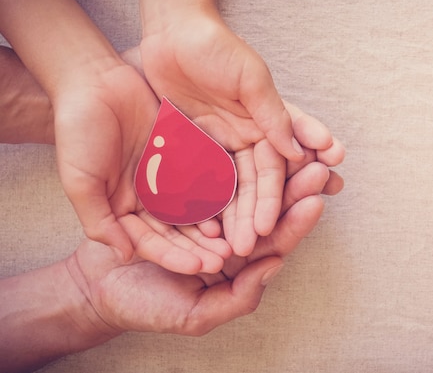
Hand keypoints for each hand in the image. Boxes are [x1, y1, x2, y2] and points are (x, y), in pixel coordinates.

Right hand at [53, 62, 230, 273]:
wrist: (94, 83)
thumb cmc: (79, 132)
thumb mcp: (81, 181)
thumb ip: (99, 220)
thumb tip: (124, 255)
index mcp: (121, 210)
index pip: (150, 242)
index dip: (172, 256)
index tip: (197, 268)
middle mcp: (145, 199)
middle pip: (176, 232)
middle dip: (198, 248)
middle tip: (223, 261)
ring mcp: (165, 178)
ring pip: (192, 210)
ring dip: (210, 228)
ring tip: (232, 240)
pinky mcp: (181, 156)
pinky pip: (201, 178)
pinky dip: (215, 194)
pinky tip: (234, 205)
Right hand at [65, 156, 333, 334]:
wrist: (95, 285)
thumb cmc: (143, 306)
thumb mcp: (193, 315)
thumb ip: (238, 298)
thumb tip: (276, 266)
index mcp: (235, 262)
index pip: (272, 241)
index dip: (294, 222)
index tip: (316, 202)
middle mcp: (227, 232)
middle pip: (265, 207)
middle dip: (293, 188)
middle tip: (319, 167)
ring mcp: (205, 207)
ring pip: (244, 185)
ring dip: (271, 166)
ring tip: (296, 147)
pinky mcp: (182, 188)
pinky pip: (209, 171)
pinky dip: (230, 155)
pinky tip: (251, 136)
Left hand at [127, 45, 344, 255]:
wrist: (173, 31)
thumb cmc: (218, 47)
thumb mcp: (251, 78)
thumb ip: (273, 115)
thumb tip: (299, 153)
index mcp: (265, 125)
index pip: (273, 168)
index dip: (273, 197)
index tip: (270, 226)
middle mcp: (244, 140)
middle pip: (251, 186)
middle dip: (252, 216)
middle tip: (249, 246)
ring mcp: (216, 145)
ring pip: (225, 190)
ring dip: (229, 218)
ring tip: (227, 248)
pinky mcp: (189, 147)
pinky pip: (194, 180)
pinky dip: (198, 203)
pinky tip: (198, 228)